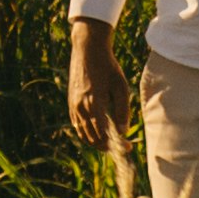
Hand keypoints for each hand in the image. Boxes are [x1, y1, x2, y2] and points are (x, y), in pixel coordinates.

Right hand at [65, 18, 132, 149]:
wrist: (88, 50)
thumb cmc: (108, 67)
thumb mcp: (121, 87)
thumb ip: (122, 110)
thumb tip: (123, 131)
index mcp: (94, 105)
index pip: (104, 135)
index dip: (116, 145)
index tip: (127, 147)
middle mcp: (81, 108)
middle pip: (92, 138)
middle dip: (107, 146)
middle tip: (121, 146)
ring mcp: (73, 105)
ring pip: (83, 133)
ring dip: (96, 142)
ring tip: (110, 143)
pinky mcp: (70, 102)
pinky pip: (77, 124)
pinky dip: (86, 133)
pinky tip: (96, 133)